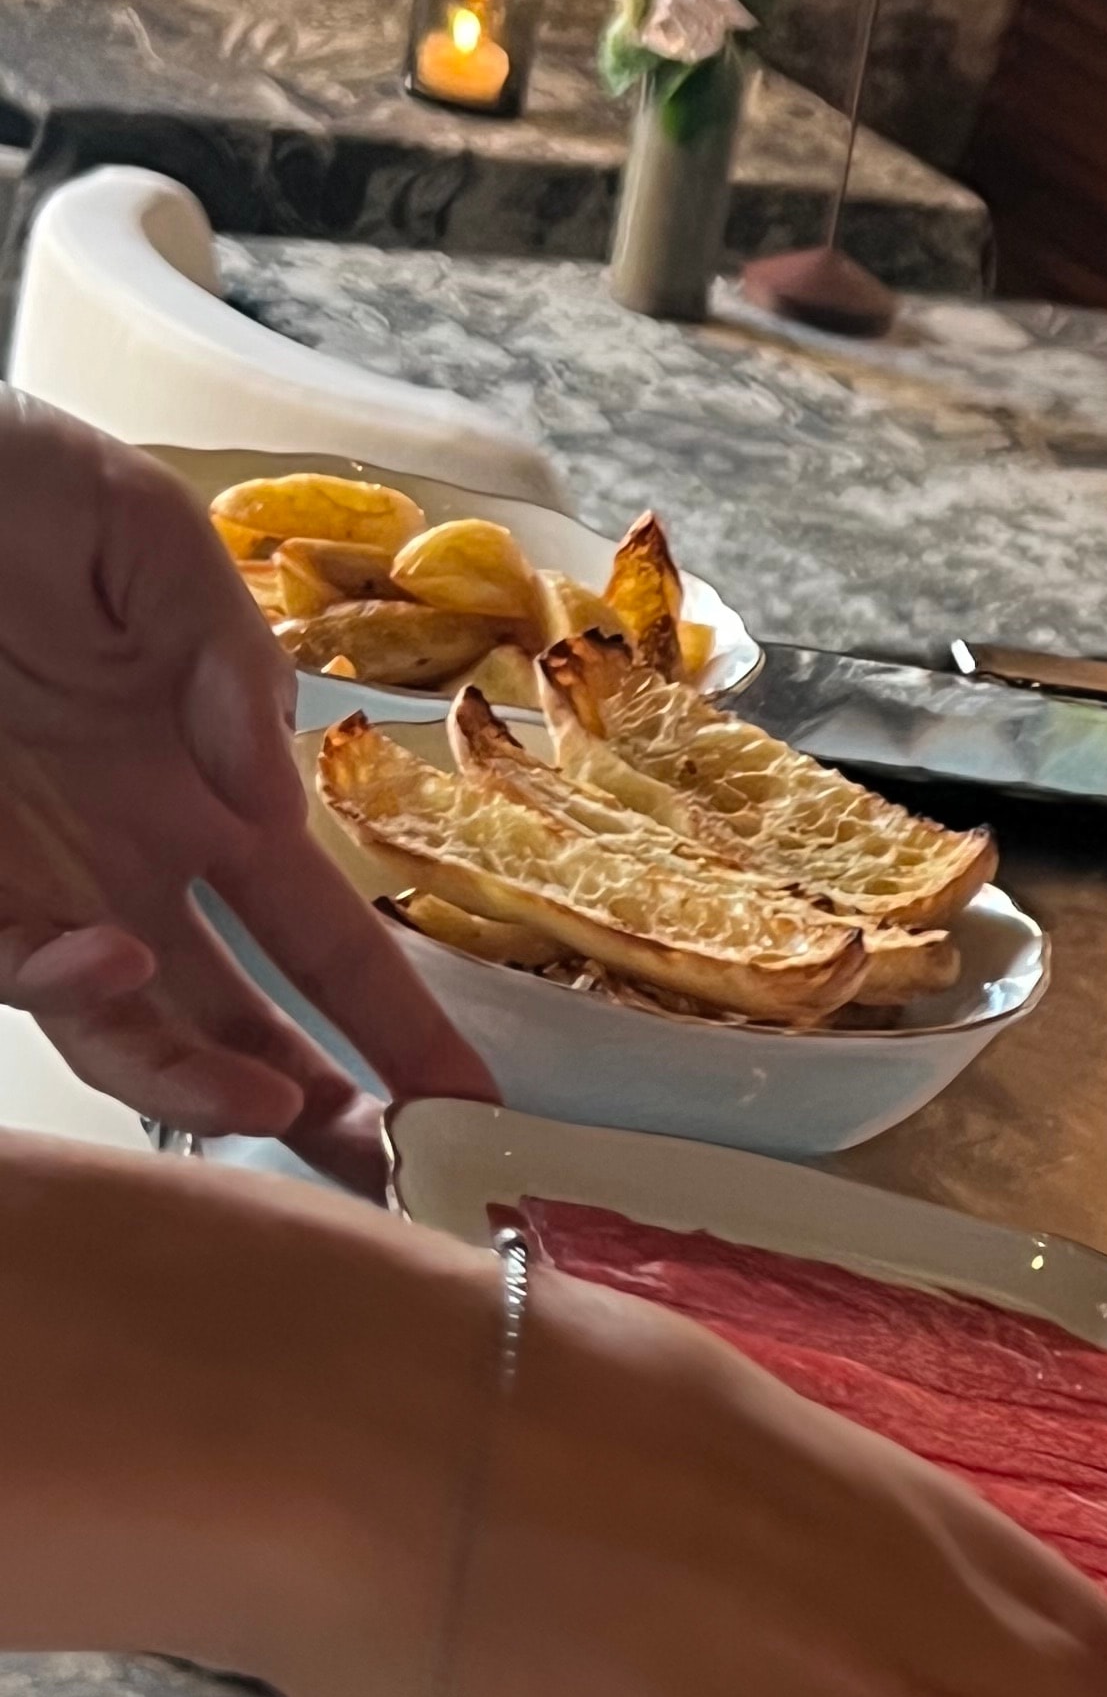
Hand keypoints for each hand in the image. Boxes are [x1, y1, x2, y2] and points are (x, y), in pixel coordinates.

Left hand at [0, 397, 490, 1188]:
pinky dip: (78, 992)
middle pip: (243, 1025)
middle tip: (400, 1169)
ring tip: (281, 1105)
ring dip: (211, 1085)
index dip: (396, 1023)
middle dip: (329, 1108)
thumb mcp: (134, 527)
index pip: (318, 937)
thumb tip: (268, 780)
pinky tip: (120, 966)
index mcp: (194, 793)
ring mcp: (35, 885)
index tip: (472, 1100)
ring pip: (134, 1036)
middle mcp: (122, 866)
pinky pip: (15, 970)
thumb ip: (221, 644)